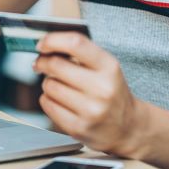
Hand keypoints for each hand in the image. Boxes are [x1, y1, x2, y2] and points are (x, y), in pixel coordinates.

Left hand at [32, 32, 146, 157]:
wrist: (128, 127)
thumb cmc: (111, 91)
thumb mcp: (106, 67)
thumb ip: (81, 52)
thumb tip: (46, 44)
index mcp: (109, 67)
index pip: (76, 44)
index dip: (52, 40)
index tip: (42, 44)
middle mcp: (102, 89)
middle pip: (56, 65)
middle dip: (43, 62)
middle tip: (40, 63)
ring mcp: (91, 110)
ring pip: (49, 85)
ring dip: (48, 83)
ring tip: (59, 86)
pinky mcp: (78, 128)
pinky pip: (47, 104)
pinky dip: (47, 99)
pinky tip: (59, 100)